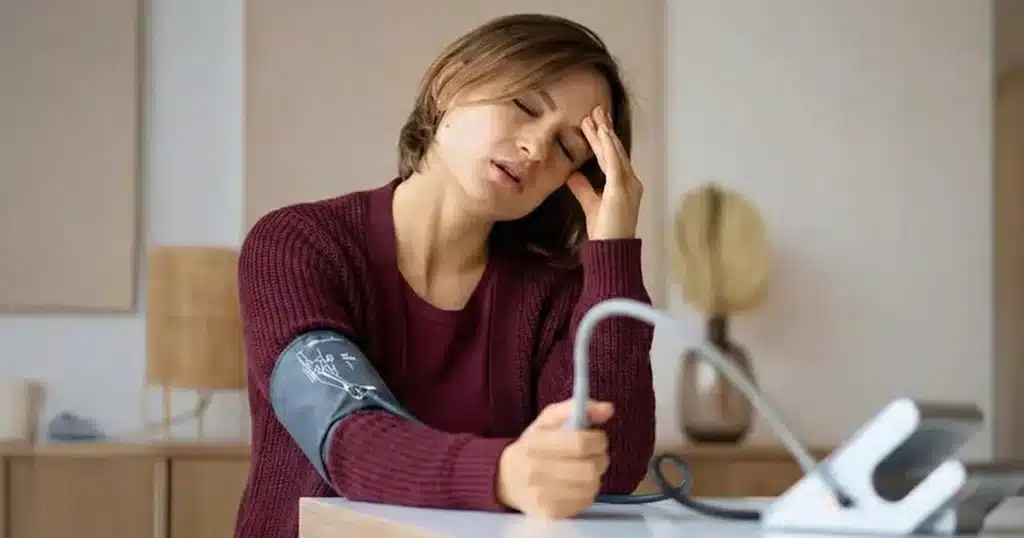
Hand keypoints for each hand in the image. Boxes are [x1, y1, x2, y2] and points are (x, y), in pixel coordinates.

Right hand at [496, 399, 613, 518]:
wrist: (505, 479)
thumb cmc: (532, 446)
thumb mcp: (547, 420)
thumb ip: (575, 408)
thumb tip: (607, 408)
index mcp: (535, 443)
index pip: (580, 443)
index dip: (597, 440)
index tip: (597, 438)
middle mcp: (535, 471)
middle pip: (590, 469)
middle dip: (600, 459)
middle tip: (593, 455)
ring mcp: (541, 495)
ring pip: (591, 487)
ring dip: (594, 476)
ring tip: (584, 469)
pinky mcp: (549, 513)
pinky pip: (585, 502)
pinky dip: (586, 492)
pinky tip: (576, 484)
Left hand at [567, 106, 643, 239]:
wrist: (612, 250)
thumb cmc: (604, 232)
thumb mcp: (591, 205)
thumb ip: (584, 189)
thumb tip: (572, 174)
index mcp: (626, 185)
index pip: (614, 157)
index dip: (606, 139)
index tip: (597, 123)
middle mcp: (631, 181)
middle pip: (616, 150)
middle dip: (606, 130)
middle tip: (597, 109)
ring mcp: (628, 185)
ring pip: (615, 153)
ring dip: (605, 133)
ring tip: (595, 116)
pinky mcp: (620, 190)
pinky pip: (614, 163)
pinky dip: (608, 147)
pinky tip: (602, 133)